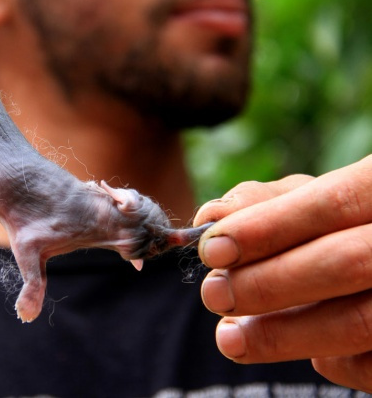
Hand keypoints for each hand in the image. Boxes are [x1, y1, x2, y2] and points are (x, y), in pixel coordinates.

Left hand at [194, 155, 371, 391]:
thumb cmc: (335, 224)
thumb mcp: (306, 199)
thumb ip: (260, 203)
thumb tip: (208, 221)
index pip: (332, 202)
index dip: (268, 228)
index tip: (213, 249)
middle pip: (346, 262)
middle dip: (267, 283)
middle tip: (214, 294)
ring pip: (358, 321)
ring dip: (280, 334)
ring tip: (230, 337)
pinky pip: (368, 363)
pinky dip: (324, 358)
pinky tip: (294, 344)